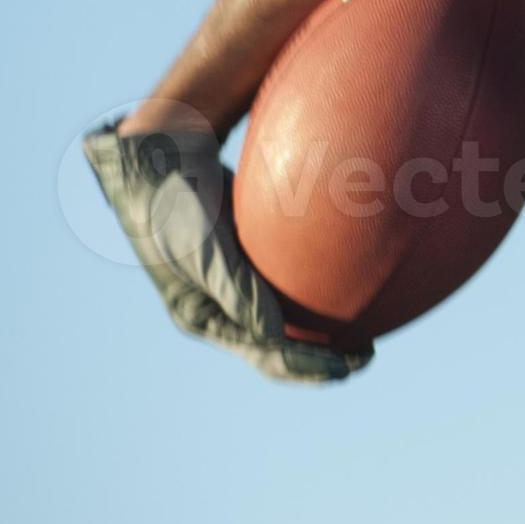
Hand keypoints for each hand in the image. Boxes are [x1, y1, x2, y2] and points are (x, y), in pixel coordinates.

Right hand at [81, 118, 370, 383]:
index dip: (309, 367)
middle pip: (280, 346)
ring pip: (286, 317)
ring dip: (324, 329)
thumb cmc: (174, 202)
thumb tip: (276, 336)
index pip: (265, 355)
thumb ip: (236, 291)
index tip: (349, 366)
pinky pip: (286, 279)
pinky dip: (315, 285)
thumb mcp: (202, 248)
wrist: (157, 156)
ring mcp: (231, 282)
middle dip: (323, 357)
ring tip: (367, 328)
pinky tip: (349, 272)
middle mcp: (219, 307)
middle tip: (367, 355)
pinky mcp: (244, 253)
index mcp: (203, 317)